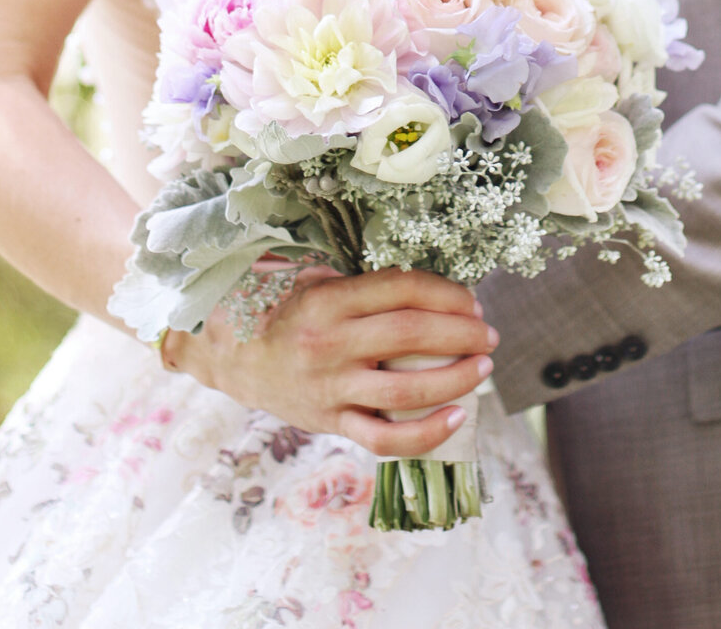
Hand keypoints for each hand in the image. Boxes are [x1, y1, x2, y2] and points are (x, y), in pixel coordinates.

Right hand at [169, 268, 498, 455]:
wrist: (232, 355)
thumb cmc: (285, 312)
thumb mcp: (315, 282)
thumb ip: (364, 287)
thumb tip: (431, 288)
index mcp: (328, 300)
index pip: (402, 290)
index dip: (447, 293)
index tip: (471, 300)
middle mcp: (329, 345)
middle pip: (410, 335)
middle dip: (461, 332)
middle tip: (488, 333)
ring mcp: (330, 389)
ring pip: (404, 391)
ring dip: (454, 379)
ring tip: (483, 368)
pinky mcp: (330, 423)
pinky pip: (383, 438)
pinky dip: (424, 433)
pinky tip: (455, 418)